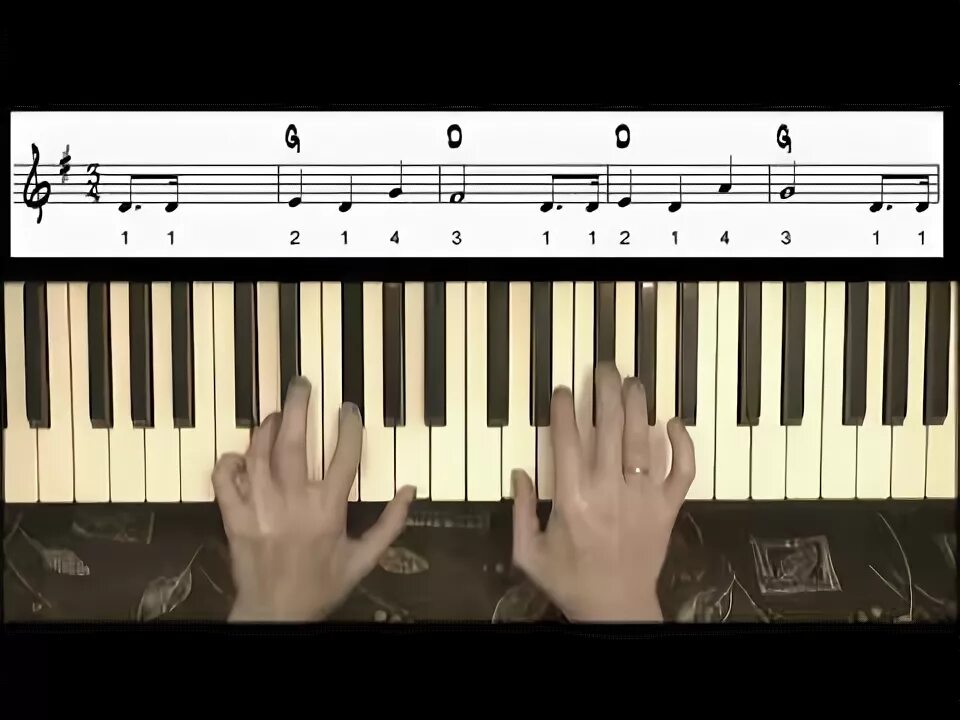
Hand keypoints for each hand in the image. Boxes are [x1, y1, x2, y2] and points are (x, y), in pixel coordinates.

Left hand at [213, 377, 415, 621]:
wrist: (276, 614)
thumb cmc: (321, 586)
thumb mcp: (364, 559)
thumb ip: (390, 524)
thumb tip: (410, 489)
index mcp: (328, 509)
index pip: (344, 455)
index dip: (349, 426)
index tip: (348, 409)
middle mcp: (293, 502)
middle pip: (292, 442)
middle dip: (297, 407)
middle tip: (300, 385)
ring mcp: (260, 508)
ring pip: (258, 454)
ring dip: (265, 428)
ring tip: (274, 415)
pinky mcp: (234, 518)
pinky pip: (225, 481)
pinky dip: (229, 462)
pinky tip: (239, 454)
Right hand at [511, 362, 695, 621]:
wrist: (616, 609)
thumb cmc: (570, 581)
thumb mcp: (528, 553)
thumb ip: (520, 511)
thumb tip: (519, 472)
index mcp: (572, 499)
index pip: (568, 440)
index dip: (565, 409)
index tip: (563, 390)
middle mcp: (608, 491)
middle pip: (608, 428)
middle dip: (605, 392)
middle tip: (604, 368)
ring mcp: (642, 498)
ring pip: (641, 440)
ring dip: (637, 406)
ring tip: (631, 381)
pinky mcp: (667, 508)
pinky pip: (681, 470)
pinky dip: (682, 445)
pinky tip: (673, 423)